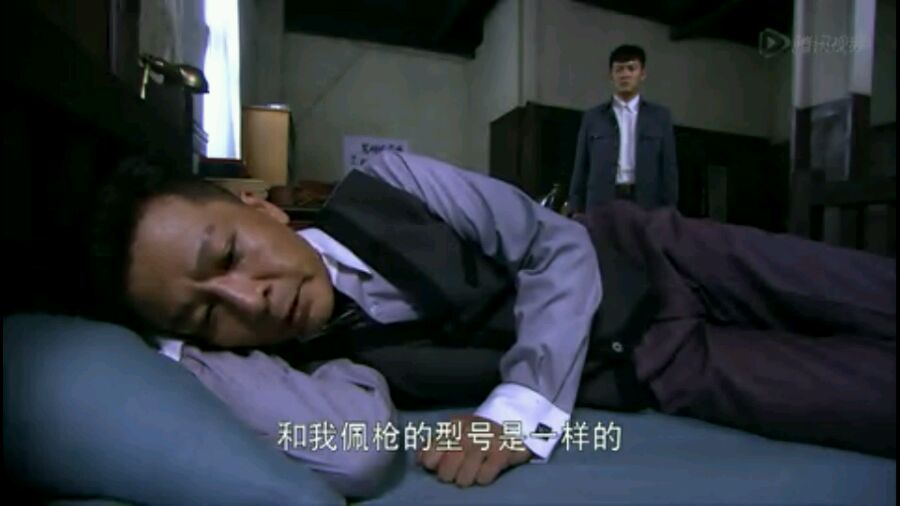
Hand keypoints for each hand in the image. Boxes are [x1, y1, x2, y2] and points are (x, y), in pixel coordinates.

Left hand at [416, 414, 532, 486]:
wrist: (514, 419)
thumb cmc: (478, 432)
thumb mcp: (455, 431)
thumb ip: (435, 444)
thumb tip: (419, 461)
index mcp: (452, 427)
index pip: (430, 455)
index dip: (432, 465)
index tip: (437, 466)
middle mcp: (467, 433)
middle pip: (446, 470)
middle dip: (449, 476)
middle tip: (456, 473)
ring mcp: (485, 442)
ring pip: (464, 477)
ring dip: (465, 479)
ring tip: (470, 475)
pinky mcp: (502, 452)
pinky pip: (484, 477)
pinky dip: (482, 479)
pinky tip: (485, 471)